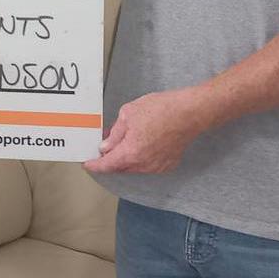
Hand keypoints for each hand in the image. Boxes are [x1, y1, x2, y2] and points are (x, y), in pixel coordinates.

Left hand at [84, 87, 213, 174]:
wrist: (190, 112)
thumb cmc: (161, 109)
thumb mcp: (128, 114)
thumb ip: (115, 134)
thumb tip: (106, 146)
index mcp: (131, 153)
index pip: (107, 165)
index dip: (95, 165)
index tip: (87, 164)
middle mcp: (144, 164)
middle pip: (120, 167)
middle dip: (110, 159)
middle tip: (105, 147)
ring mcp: (157, 166)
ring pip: (134, 167)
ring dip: (127, 158)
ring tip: (125, 140)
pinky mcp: (168, 164)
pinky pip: (148, 164)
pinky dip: (141, 157)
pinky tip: (142, 143)